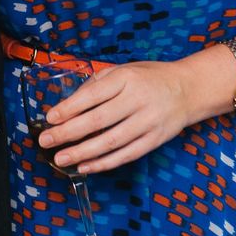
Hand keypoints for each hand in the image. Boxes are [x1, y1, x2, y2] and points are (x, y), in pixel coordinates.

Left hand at [37, 60, 189, 173]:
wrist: (188, 89)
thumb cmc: (150, 77)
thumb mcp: (124, 69)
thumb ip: (98, 83)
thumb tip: (69, 104)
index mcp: (126, 78)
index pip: (93, 95)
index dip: (69, 108)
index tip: (50, 117)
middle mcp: (138, 100)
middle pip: (98, 120)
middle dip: (69, 132)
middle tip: (46, 140)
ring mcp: (148, 122)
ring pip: (111, 142)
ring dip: (83, 152)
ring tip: (60, 158)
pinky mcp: (155, 140)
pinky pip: (126, 155)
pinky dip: (104, 163)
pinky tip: (86, 166)